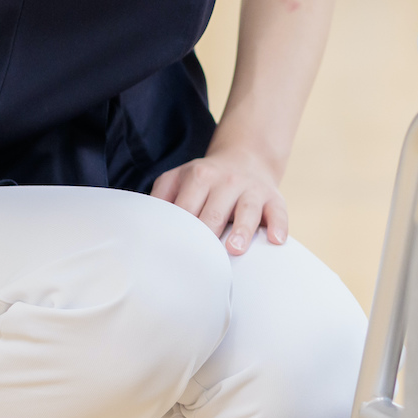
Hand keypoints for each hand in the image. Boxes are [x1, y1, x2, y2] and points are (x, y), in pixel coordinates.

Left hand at [150, 140, 288, 254]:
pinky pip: (279, 212)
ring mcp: (251, 189)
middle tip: (198, 261)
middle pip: (213, 212)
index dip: (178, 232)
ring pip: (247, 210)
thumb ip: (160, 199)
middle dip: (206, 234)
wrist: (246, 156)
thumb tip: (138, 228)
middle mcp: (225, 181)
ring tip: (234, 249)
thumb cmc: (204, 181)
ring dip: (241, 229)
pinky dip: (279, 226)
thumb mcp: (178, 179)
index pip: (184, 209)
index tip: (169, 256)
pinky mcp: (273, 198)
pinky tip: (276, 240)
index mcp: (197, 176)